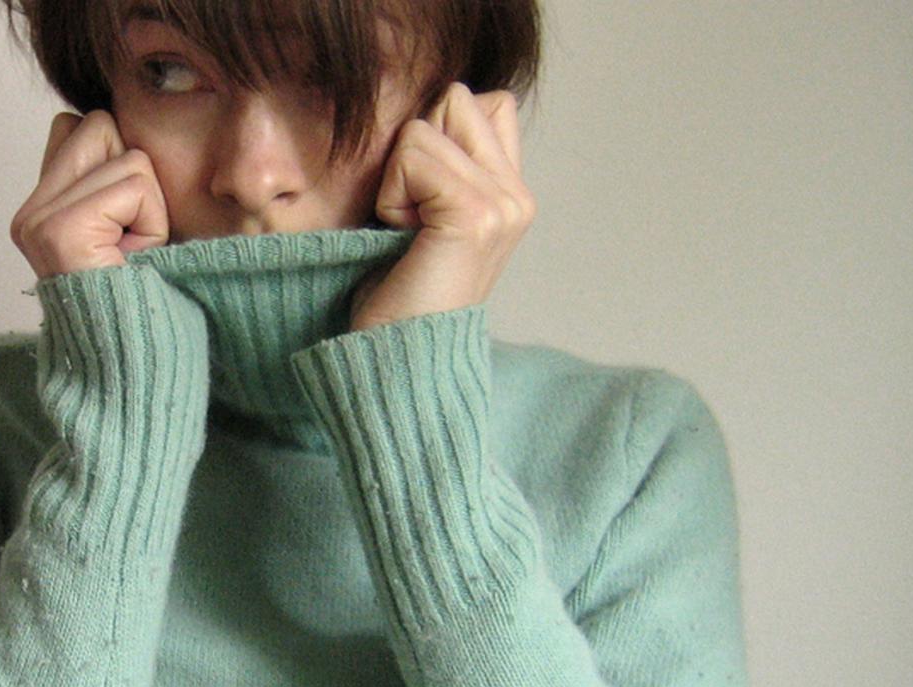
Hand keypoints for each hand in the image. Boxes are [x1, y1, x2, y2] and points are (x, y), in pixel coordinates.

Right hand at [9, 111, 169, 277]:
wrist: (138, 351)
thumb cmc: (143, 290)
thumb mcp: (128, 227)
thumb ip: (110, 176)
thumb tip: (114, 120)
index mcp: (38, 209)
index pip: (73, 126)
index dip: (119, 162)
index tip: (121, 224)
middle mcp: (30, 214)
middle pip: (99, 125)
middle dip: (136, 177)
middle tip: (130, 236)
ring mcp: (40, 220)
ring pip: (129, 157)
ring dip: (151, 208)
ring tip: (133, 251)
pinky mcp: (63, 229)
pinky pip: (136, 187)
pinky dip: (153, 222)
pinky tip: (135, 257)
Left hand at [350, 82, 536, 330]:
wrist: (394, 361)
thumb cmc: (394, 296)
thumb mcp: (425, 217)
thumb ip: (445, 164)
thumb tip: (434, 108)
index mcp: (512, 195)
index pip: (484, 102)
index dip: (434, 139)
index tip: (420, 208)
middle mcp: (519, 197)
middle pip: (457, 100)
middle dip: (415, 151)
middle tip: (411, 221)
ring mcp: (505, 205)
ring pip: (429, 123)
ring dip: (398, 178)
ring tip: (406, 234)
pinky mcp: (477, 214)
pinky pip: (414, 153)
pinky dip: (392, 194)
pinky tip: (402, 238)